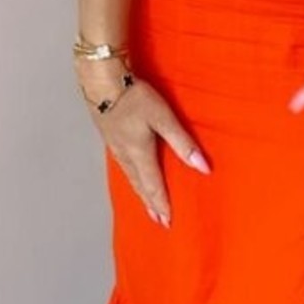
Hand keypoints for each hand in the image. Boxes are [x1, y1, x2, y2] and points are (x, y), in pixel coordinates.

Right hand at [80, 70, 210, 226]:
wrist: (101, 82)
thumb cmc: (133, 97)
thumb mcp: (163, 118)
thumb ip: (182, 142)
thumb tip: (203, 167)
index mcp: (140, 154)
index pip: (154, 186)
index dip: (162, 204)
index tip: (168, 222)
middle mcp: (126, 155)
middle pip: (140, 186)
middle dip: (151, 204)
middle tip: (159, 221)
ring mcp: (116, 147)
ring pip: (130, 178)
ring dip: (140, 193)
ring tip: (147, 205)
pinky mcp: (110, 138)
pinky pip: (123, 167)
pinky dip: (131, 179)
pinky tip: (133, 176)